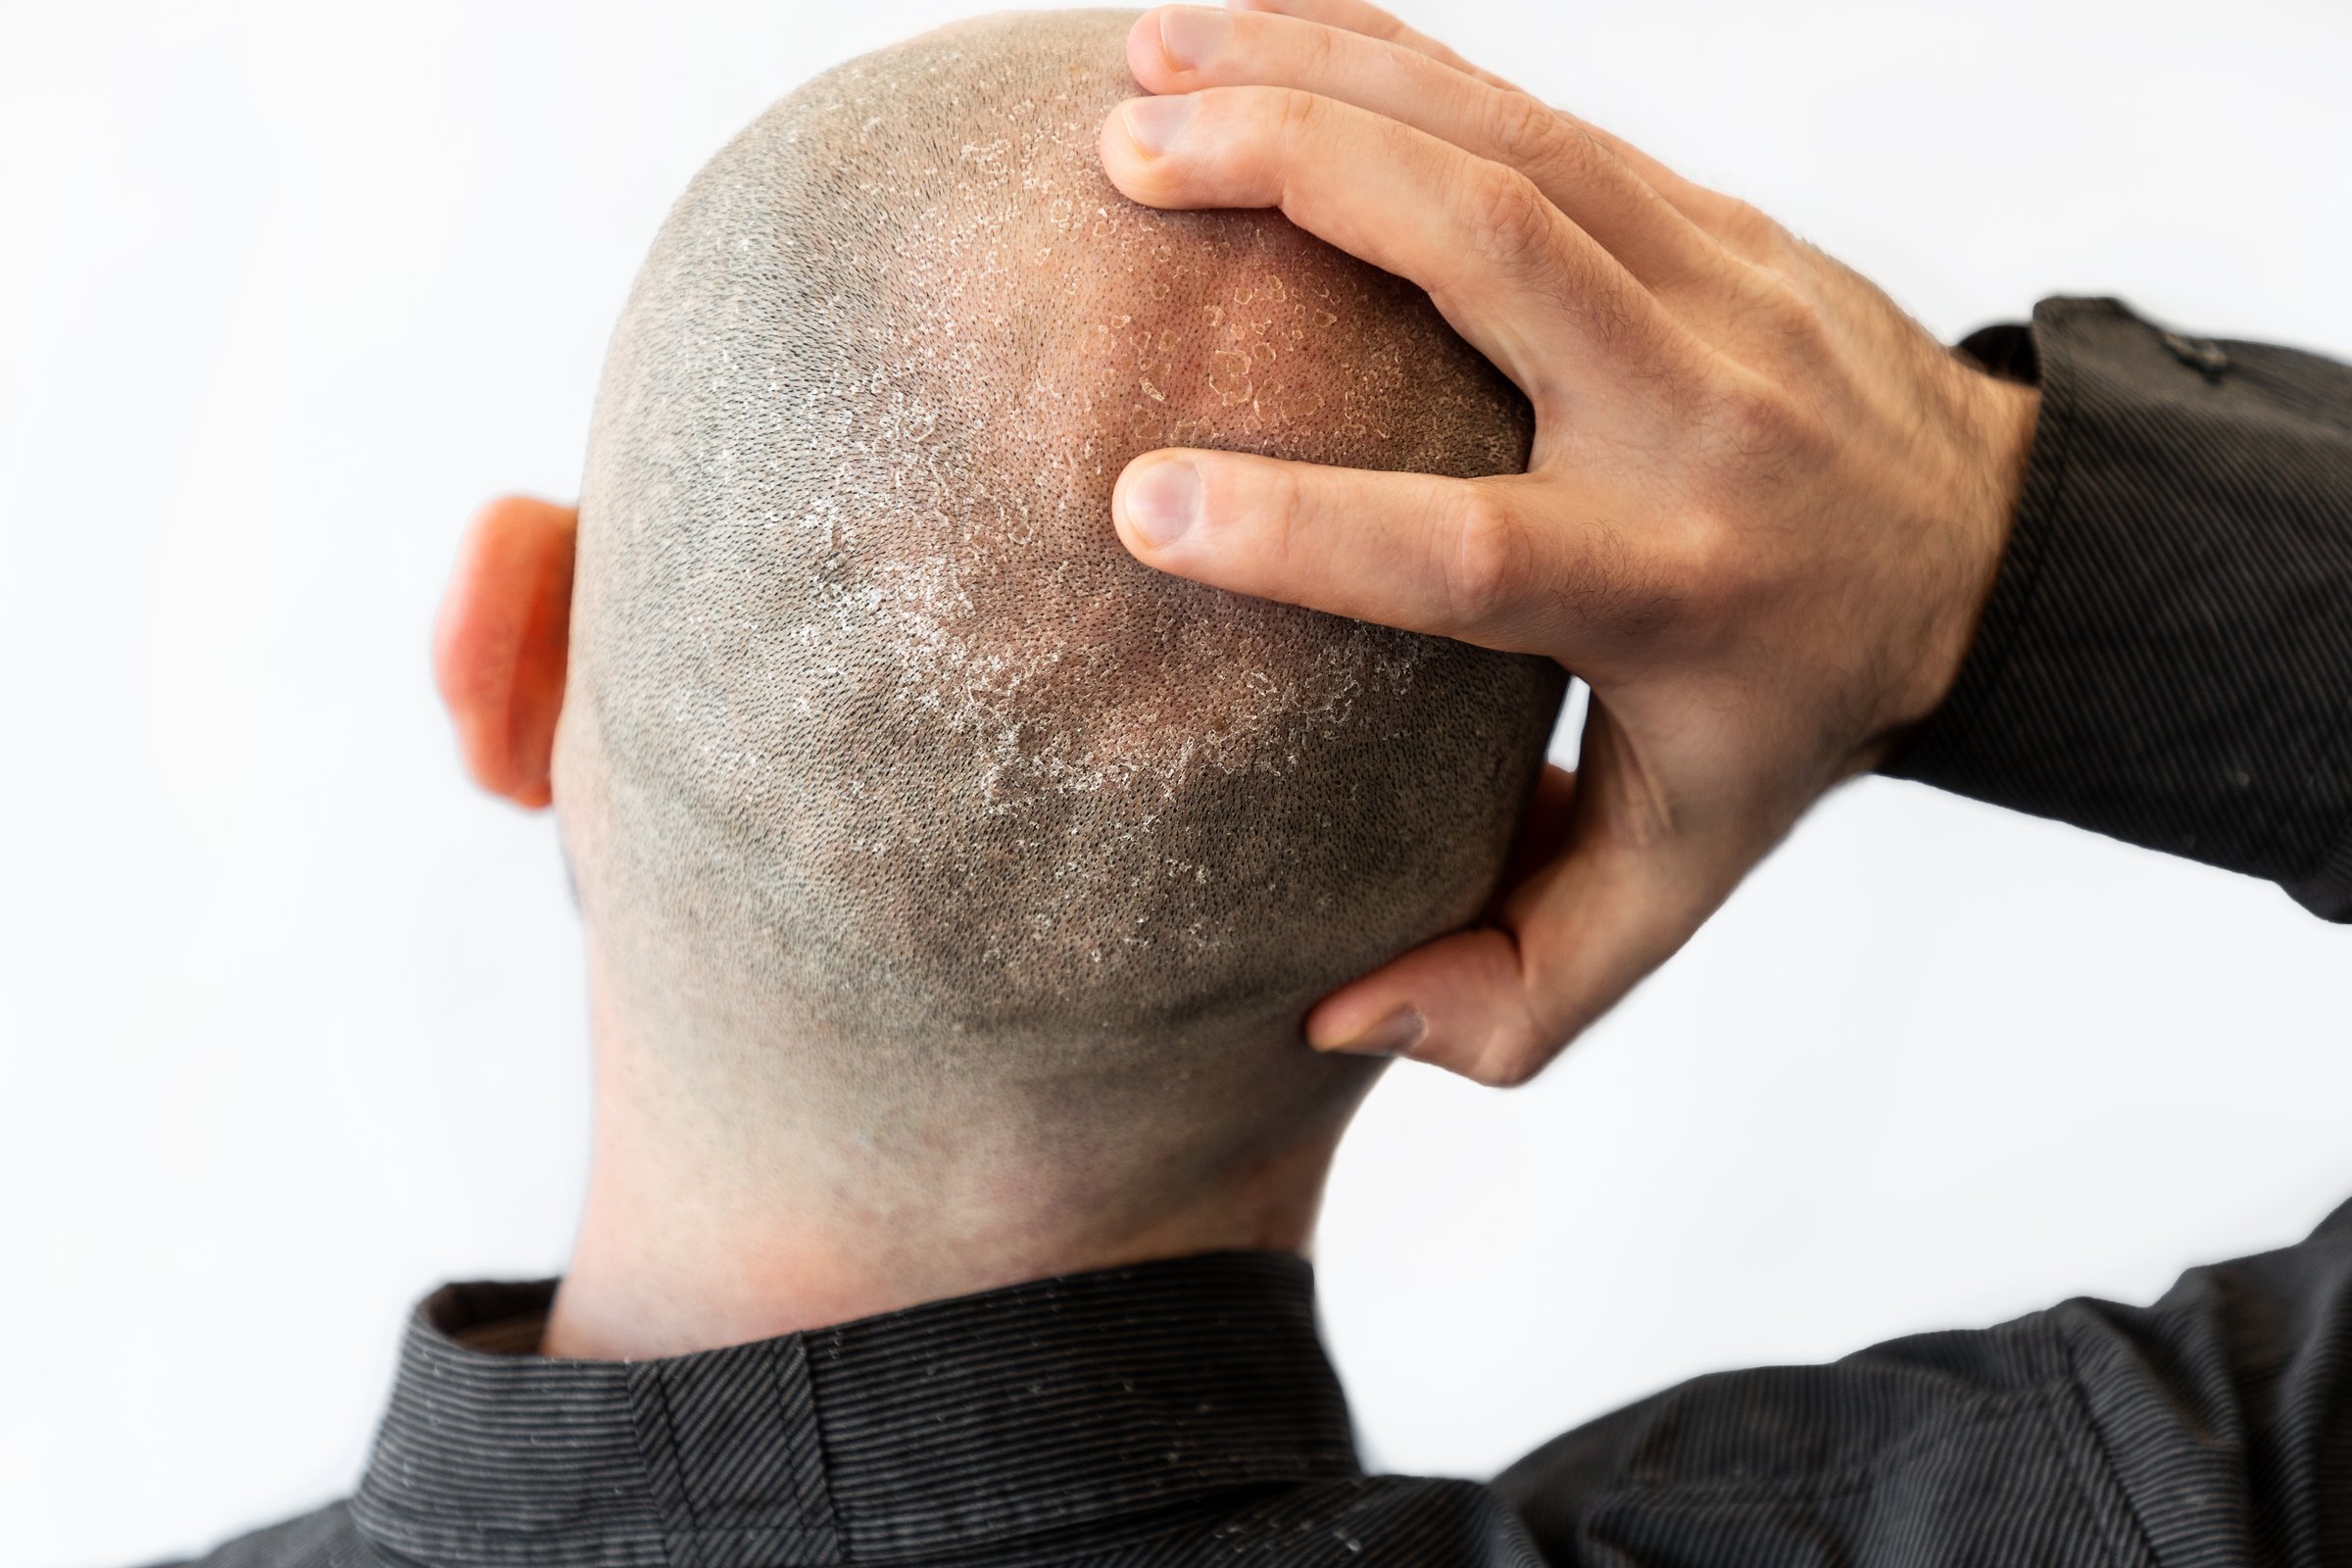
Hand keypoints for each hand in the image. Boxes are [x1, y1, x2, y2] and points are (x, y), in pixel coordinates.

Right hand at [1098, 0, 2040, 1085]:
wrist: (1984, 550)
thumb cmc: (1792, 720)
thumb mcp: (1680, 881)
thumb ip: (1522, 985)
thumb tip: (1334, 1020)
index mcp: (1673, 592)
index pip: (1473, 549)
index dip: (1307, 528)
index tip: (1143, 503)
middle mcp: (1695, 417)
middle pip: (1497, 255)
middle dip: (1303, 181)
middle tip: (1125, 158)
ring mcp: (1707, 288)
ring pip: (1510, 143)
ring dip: (1320, 79)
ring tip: (1142, 60)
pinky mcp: (1699, 214)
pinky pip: (1533, 108)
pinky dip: (1387, 53)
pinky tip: (1255, 27)